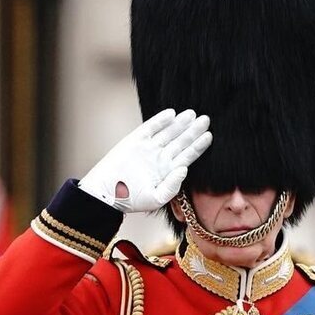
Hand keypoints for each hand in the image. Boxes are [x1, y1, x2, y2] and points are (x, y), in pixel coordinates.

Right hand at [79, 109, 211, 212]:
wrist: (106, 192)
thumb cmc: (130, 200)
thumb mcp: (156, 198)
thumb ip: (172, 186)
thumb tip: (184, 169)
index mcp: (168, 170)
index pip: (187, 156)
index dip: (198, 146)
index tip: (209, 136)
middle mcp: (160, 157)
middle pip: (181, 141)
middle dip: (193, 131)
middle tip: (206, 119)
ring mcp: (148, 147)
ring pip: (168, 132)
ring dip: (180, 123)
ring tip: (192, 114)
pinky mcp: (135, 140)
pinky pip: (150, 128)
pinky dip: (160, 120)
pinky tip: (172, 114)